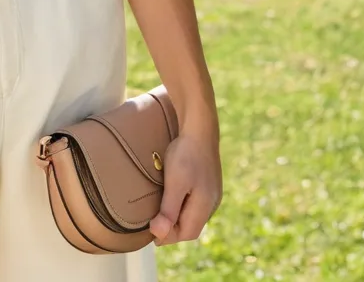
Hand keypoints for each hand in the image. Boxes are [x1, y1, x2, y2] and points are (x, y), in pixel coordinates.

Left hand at [149, 129, 222, 245]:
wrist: (199, 126)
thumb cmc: (186, 154)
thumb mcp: (175, 183)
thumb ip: (168, 210)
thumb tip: (159, 235)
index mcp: (205, 205)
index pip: (187, 233)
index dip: (169, 237)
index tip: (151, 233)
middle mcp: (212, 202)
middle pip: (191, 226)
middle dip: (173, 229)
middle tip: (153, 225)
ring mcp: (212, 192)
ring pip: (194, 214)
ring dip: (178, 218)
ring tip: (161, 214)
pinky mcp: (209, 182)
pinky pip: (196, 203)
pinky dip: (183, 206)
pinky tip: (174, 198)